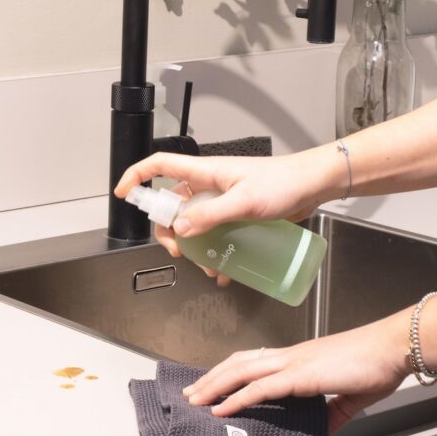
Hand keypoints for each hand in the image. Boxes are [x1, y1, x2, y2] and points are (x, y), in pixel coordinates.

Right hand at [114, 148, 340, 268]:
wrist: (313, 186)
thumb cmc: (284, 182)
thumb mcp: (244, 201)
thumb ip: (211, 215)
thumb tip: (181, 229)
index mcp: (205, 172)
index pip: (159, 166)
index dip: (137, 177)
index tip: (123, 194)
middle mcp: (209, 185)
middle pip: (172, 205)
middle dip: (169, 230)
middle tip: (178, 249)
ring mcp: (222, 200)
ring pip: (193, 224)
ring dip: (194, 247)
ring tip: (208, 265)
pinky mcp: (236, 214)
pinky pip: (215, 234)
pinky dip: (215, 252)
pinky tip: (225, 269)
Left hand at [181, 316, 409, 434]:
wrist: (393, 348)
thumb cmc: (377, 364)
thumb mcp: (350, 395)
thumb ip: (334, 412)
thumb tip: (323, 429)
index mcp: (299, 359)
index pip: (253, 361)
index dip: (229, 372)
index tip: (212, 384)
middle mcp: (289, 357)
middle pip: (238, 364)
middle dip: (211, 378)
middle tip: (190, 393)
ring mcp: (292, 363)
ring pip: (241, 372)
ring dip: (214, 386)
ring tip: (195, 400)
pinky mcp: (300, 375)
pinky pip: (260, 388)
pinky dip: (237, 398)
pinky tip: (222, 408)